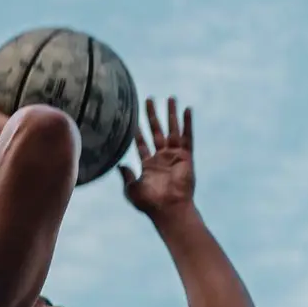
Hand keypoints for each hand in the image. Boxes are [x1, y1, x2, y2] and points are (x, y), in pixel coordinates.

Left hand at [120, 97, 194, 216]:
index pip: (143, 143)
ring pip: (172, 130)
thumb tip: (119, 165)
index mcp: (149, 165)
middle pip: (157, 131)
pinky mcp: (186, 157)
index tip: (133, 119)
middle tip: (149, 99)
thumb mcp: (132, 189)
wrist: (168, 208)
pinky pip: (187, 137)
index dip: (138, 132)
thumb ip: (126, 176)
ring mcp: (175, 156)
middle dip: (152, 116)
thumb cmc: (150, 203)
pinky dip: (187, 123)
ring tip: (170, 98)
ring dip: (171, 114)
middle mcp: (162, 158)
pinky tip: (187, 110)